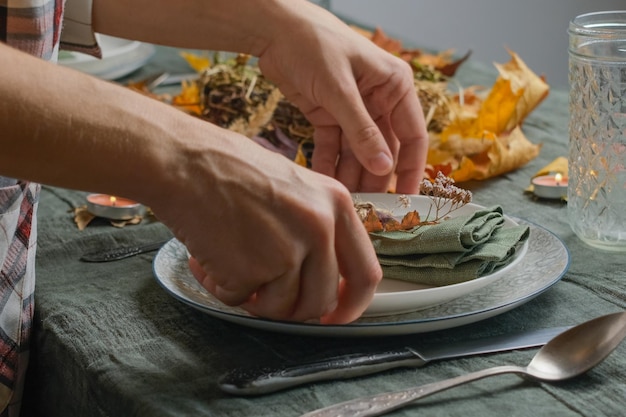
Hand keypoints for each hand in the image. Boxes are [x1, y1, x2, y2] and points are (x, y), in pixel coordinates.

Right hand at [150, 129, 380, 324]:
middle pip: (322, 300)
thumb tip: (321, 275)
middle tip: (264, 294)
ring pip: (282, 308)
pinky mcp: (251, 270)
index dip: (352, 304)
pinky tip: (208, 260)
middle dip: (292, 307)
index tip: (335, 316)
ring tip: (228, 266)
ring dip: (254, 298)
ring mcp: (287, 251)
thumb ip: (318, 228)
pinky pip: (240, 300)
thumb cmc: (229, 168)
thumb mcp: (296, 187)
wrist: (182, 161)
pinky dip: (222, 289)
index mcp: (337, 205)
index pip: (366, 272)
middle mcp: (320, 229)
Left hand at [256, 3, 428, 192]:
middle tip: (366, 208)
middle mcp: (378, 100)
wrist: (274, 29)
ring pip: (357, 152)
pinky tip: (323, 182)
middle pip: (382, 149)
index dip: (410, 169)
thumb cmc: (314, 44)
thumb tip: (384, 167)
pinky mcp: (328, 115)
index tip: (405, 200)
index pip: (412, 135)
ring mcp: (353, 109)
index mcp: (394, 87)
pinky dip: (329, 164)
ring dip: (350, 175)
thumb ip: (362, 131)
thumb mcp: (340, 90)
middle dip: (374, 177)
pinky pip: (333, 146)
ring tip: (343, 200)